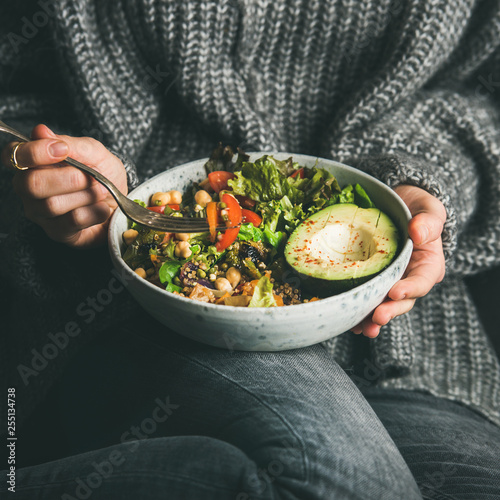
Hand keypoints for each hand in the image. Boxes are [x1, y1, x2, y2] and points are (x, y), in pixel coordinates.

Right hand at [2, 124, 127, 247]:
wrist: (123, 201)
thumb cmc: (104, 174)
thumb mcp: (94, 153)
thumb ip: (70, 144)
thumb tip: (40, 131)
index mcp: (32, 164)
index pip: (14, 155)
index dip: (35, 152)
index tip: (63, 150)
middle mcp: (29, 190)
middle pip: (31, 184)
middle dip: (68, 178)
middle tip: (91, 177)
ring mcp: (41, 214)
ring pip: (52, 205)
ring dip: (86, 195)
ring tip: (100, 191)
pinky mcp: (58, 233)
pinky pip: (72, 221)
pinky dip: (94, 212)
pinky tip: (102, 209)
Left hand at [351, 185, 445, 337]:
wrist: (397, 207)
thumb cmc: (416, 208)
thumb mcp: (428, 209)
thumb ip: (428, 221)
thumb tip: (418, 233)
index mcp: (427, 265)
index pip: (422, 281)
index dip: (410, 289)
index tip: (395, 293)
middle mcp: (409, 278)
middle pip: (402, 301)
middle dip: (390, 311)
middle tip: (377, 318)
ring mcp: (390, 282)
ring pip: (383, 305)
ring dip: (372, 319)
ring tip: (362, 329)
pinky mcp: (372, 282)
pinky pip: (366, 298)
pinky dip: (358, 310)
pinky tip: (347, 319)